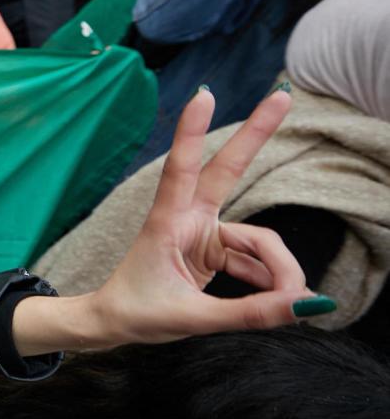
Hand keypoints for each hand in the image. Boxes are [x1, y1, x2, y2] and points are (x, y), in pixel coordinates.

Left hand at [72, 87, 316, 348]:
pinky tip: (279, 303)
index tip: (204, 95)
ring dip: (280, 269)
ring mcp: (203, 233)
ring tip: (291, 303)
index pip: (181, 169)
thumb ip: (249, 313)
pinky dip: (271, 281)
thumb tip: (302, 303)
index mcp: (167, 224)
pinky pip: (255, 260)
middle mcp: (188, 220)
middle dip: (256, 133)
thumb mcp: (191, 319)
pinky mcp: (214, 250)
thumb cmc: (138, 314)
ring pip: (258, 239)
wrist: (115, 324)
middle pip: (227, 170)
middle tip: (284, 94)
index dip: (192, 132)